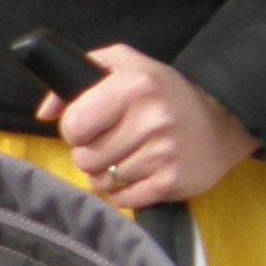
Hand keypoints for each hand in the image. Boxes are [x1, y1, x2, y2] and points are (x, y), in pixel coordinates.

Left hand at [34, 46, 257, 209]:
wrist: (221, 121)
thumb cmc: (162, 92)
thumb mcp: (124, 65)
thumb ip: (78, 77)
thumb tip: (44, 113)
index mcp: (134, 85)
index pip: (74, 125)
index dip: (75, 128)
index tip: (90, 125)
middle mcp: (151, 119)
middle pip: (84, 158)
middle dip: (90, 153)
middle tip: (112, 142)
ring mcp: (163, 153)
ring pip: (102, 182)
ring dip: (107, 174)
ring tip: (127, 157)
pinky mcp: (172, 182)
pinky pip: (123, 200)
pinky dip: (123, 192)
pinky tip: (139, 173)